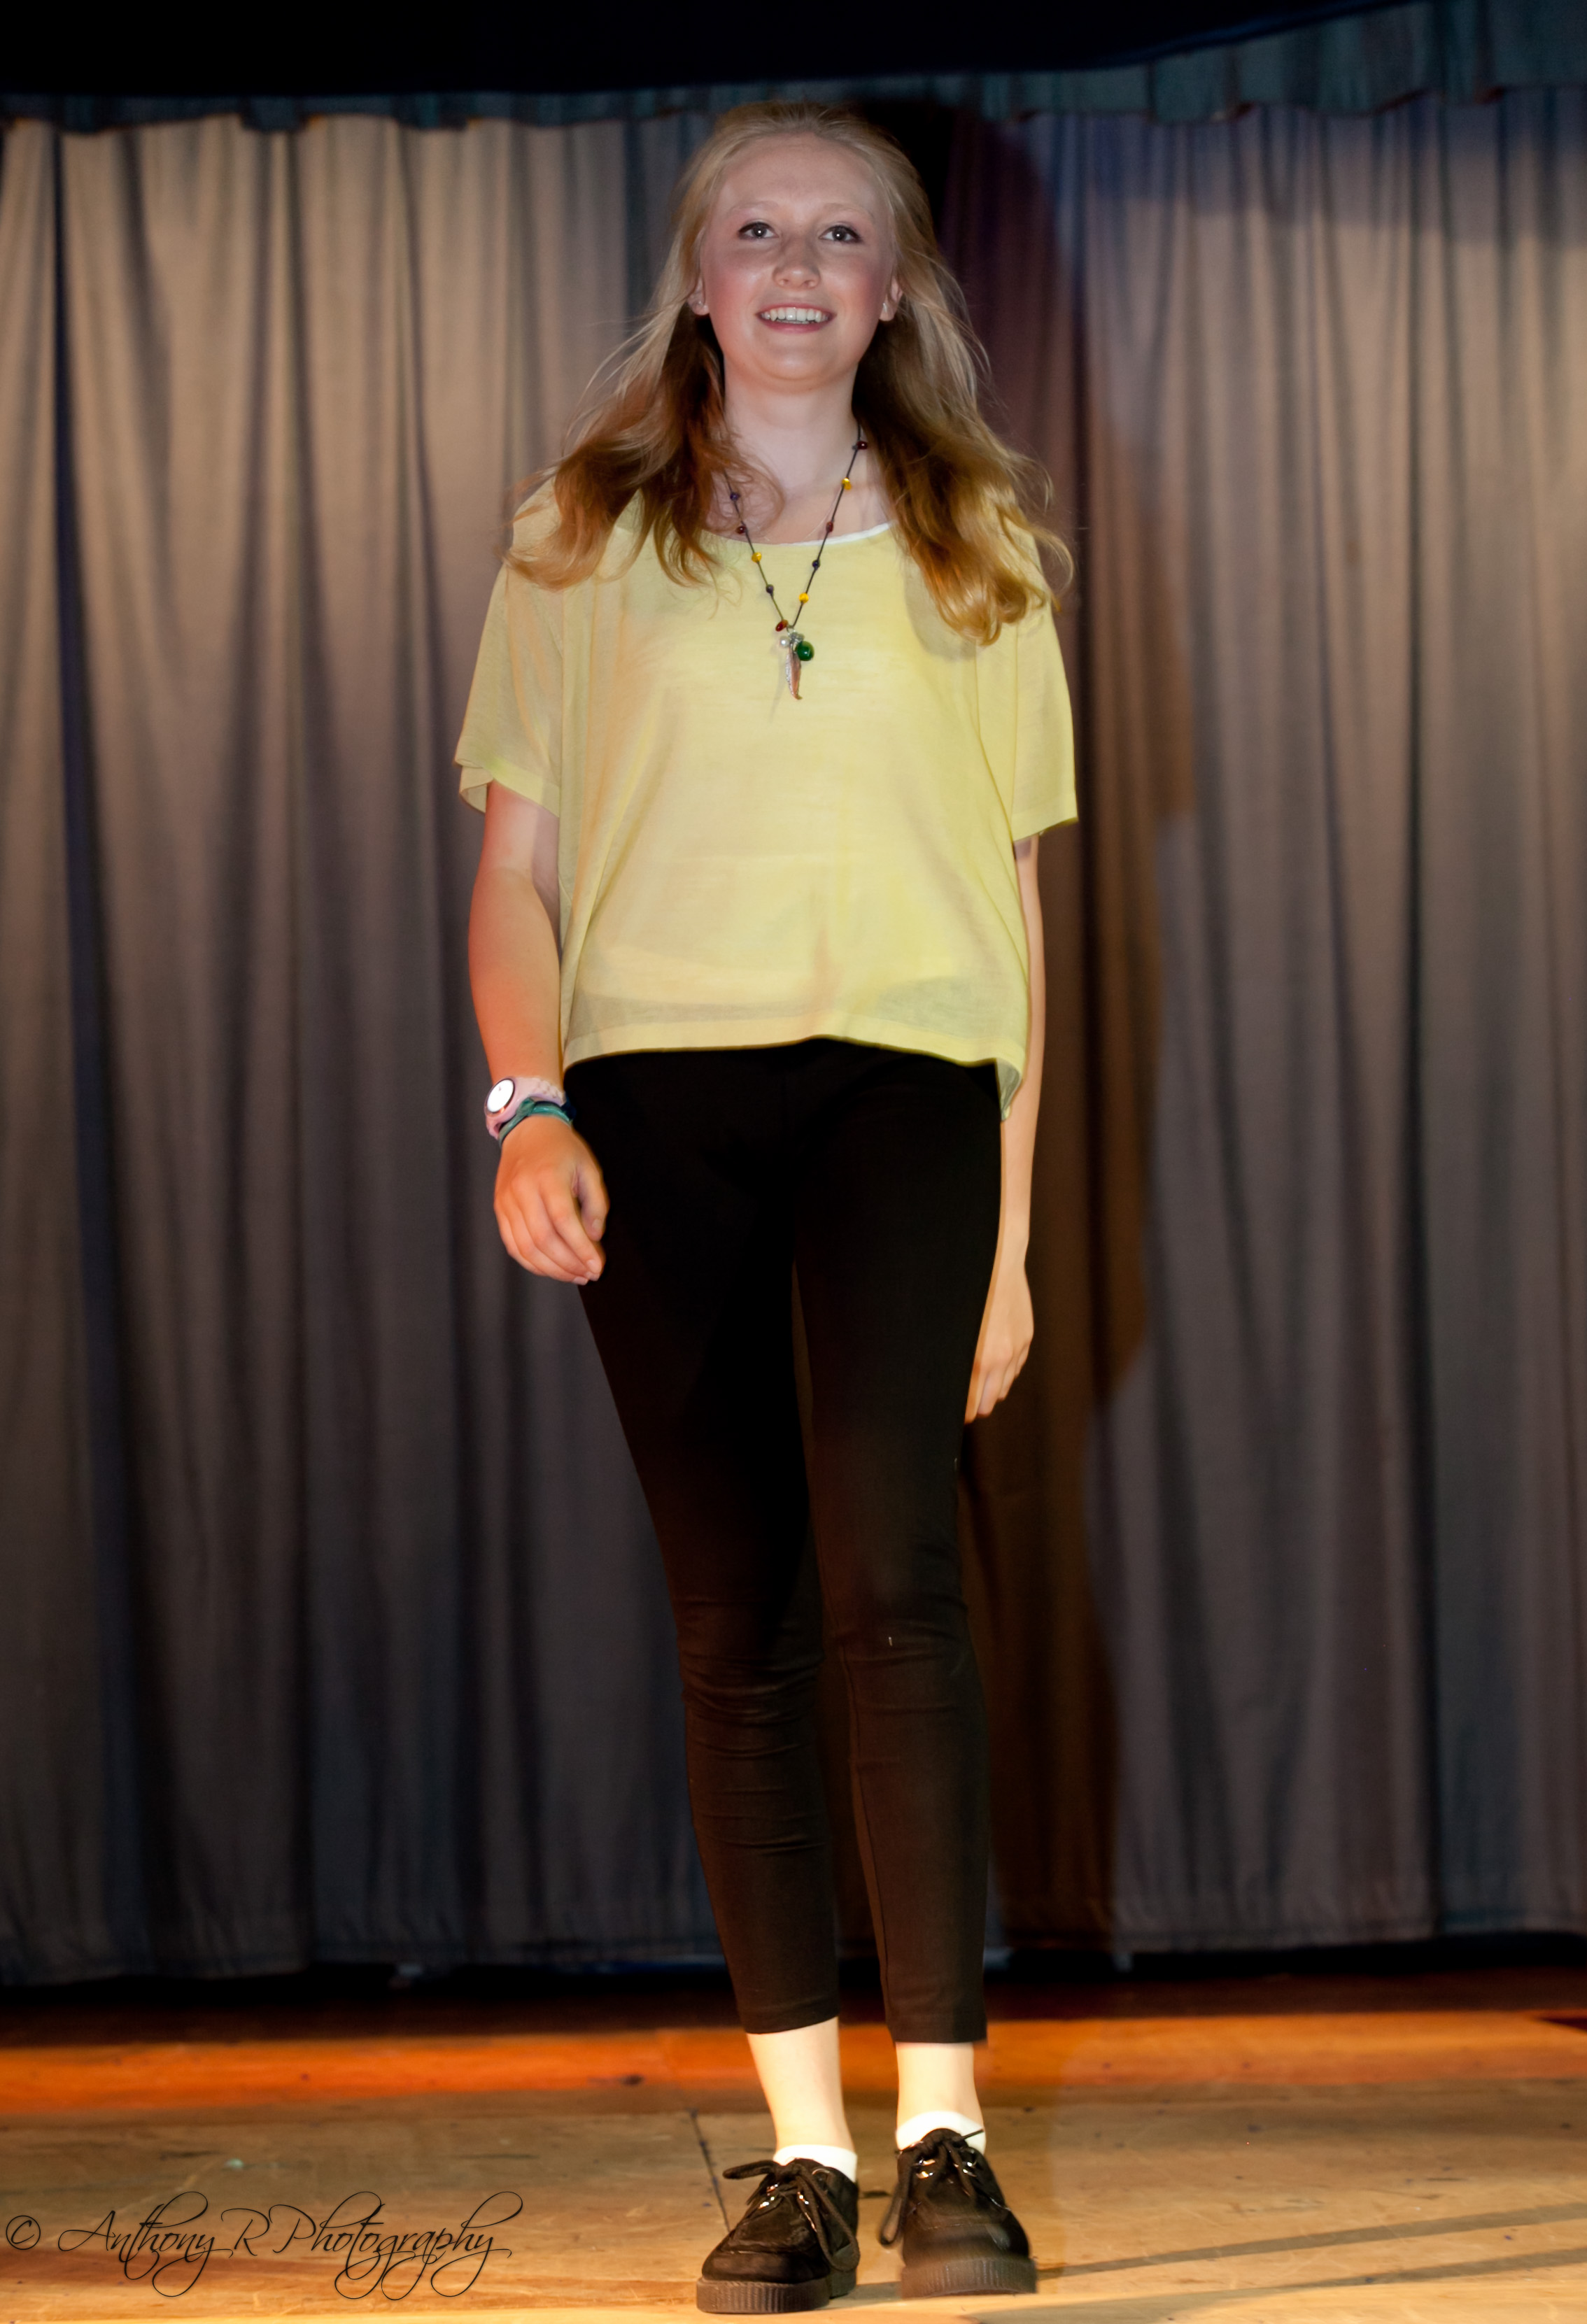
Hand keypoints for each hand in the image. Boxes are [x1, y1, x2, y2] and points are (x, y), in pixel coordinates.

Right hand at [493, 1115, 608, 1283]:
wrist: (527, 1131)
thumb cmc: (563, 1149)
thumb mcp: (590, 1168)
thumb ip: (596, 1203)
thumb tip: (594, 1237)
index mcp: (547, 1177)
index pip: (564, 1222)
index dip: (581, 1249)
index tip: (598, 1266)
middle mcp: (523, 1191)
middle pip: (543, 1240)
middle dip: (569, 1264)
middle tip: (589, 1274)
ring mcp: (507, 1202)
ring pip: (526, 1248)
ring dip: (552, 1269)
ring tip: (574, 1275)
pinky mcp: (499, 1210)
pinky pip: (513, 1245)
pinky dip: (532, 1263)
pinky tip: (551, 1268)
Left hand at [966, 1238, 1033, 1420]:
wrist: (998, 1261)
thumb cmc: (965, 1290)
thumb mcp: (951, 1327)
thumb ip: (950, 1356)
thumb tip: (940, 1379)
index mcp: (980, 1359)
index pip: (971, 1405)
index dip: (960, 1413)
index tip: (951, 1413)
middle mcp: (1001, 1358)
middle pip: (989, 1403)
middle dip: (974, 1406)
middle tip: (960, 1404)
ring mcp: (1017, 1349)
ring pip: (1003, 1388)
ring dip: (990, 1391)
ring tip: (974, 1385)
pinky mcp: (1026, 1339)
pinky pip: (1015, 1369)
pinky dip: (1003, 1373)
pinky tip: (991, 1365)